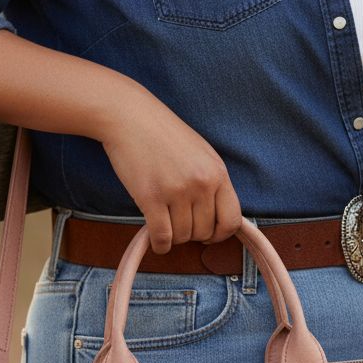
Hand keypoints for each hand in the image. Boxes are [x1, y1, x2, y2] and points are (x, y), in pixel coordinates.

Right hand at [100, 88, 242, 253]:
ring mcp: (176, 191)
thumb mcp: (201, 154)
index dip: (220, 234)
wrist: (131, 117)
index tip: (208, 235)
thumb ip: (211, 182)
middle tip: (179, 224)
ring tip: (165, 224)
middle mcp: (201, 183)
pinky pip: (162, 236)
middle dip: (192, 234)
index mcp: (217, 172)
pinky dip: (159, 245)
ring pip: (183, 236)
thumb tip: (216, 216)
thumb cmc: (163, 134)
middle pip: (204, 231)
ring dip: (174, 237)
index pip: (231, 219)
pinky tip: (156, 241)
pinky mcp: (151, 198)